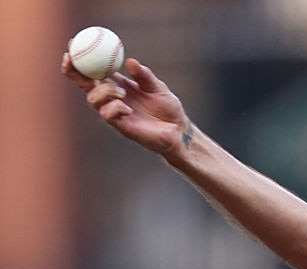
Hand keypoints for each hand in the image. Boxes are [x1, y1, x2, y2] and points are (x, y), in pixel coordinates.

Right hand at [62, 54, 190, 156]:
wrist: (179, 130)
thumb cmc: (168, 108)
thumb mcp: (157, 87)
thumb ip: (144, 75)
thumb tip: (130, 62)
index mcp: (118, 85)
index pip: (93, 72)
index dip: (80, 59)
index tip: (72, 44)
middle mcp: (112, 99)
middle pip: (84, 85)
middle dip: (74, 71)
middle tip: (71, 59)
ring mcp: (115, 113)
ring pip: (93, 100)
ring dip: (103, 91)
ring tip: (121, 92)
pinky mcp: (121, 127)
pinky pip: (108, 115)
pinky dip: (115, 107)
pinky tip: (128, 108)